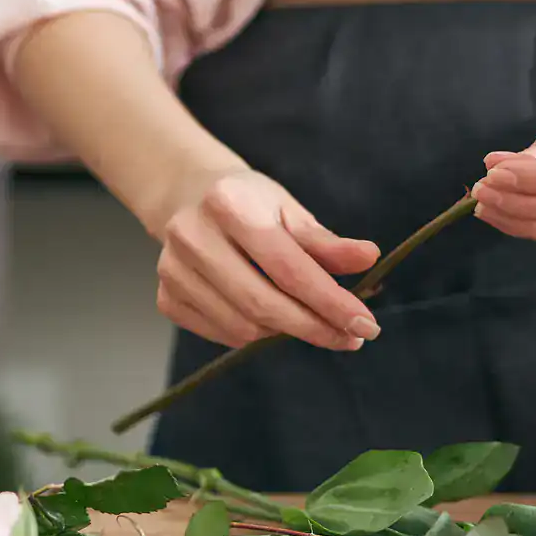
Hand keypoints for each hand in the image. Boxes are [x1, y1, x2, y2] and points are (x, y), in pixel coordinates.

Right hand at [156, 169, 382, 349]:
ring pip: (241, 327)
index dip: (330, 302)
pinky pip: (220, 334)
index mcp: (229, 204)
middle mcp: (193, 236)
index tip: (365, 326)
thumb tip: (369, 259)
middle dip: (313, 328)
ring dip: (284, 333)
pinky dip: (252, 335)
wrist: (189, 197)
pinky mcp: (165, 297)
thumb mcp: (290, 212)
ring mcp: (173, 270)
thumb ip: (328, 243)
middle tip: (349, 338)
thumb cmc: (249, 204)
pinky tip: (268, 320)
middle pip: (262, 304)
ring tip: (309, 322)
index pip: (289, 267)